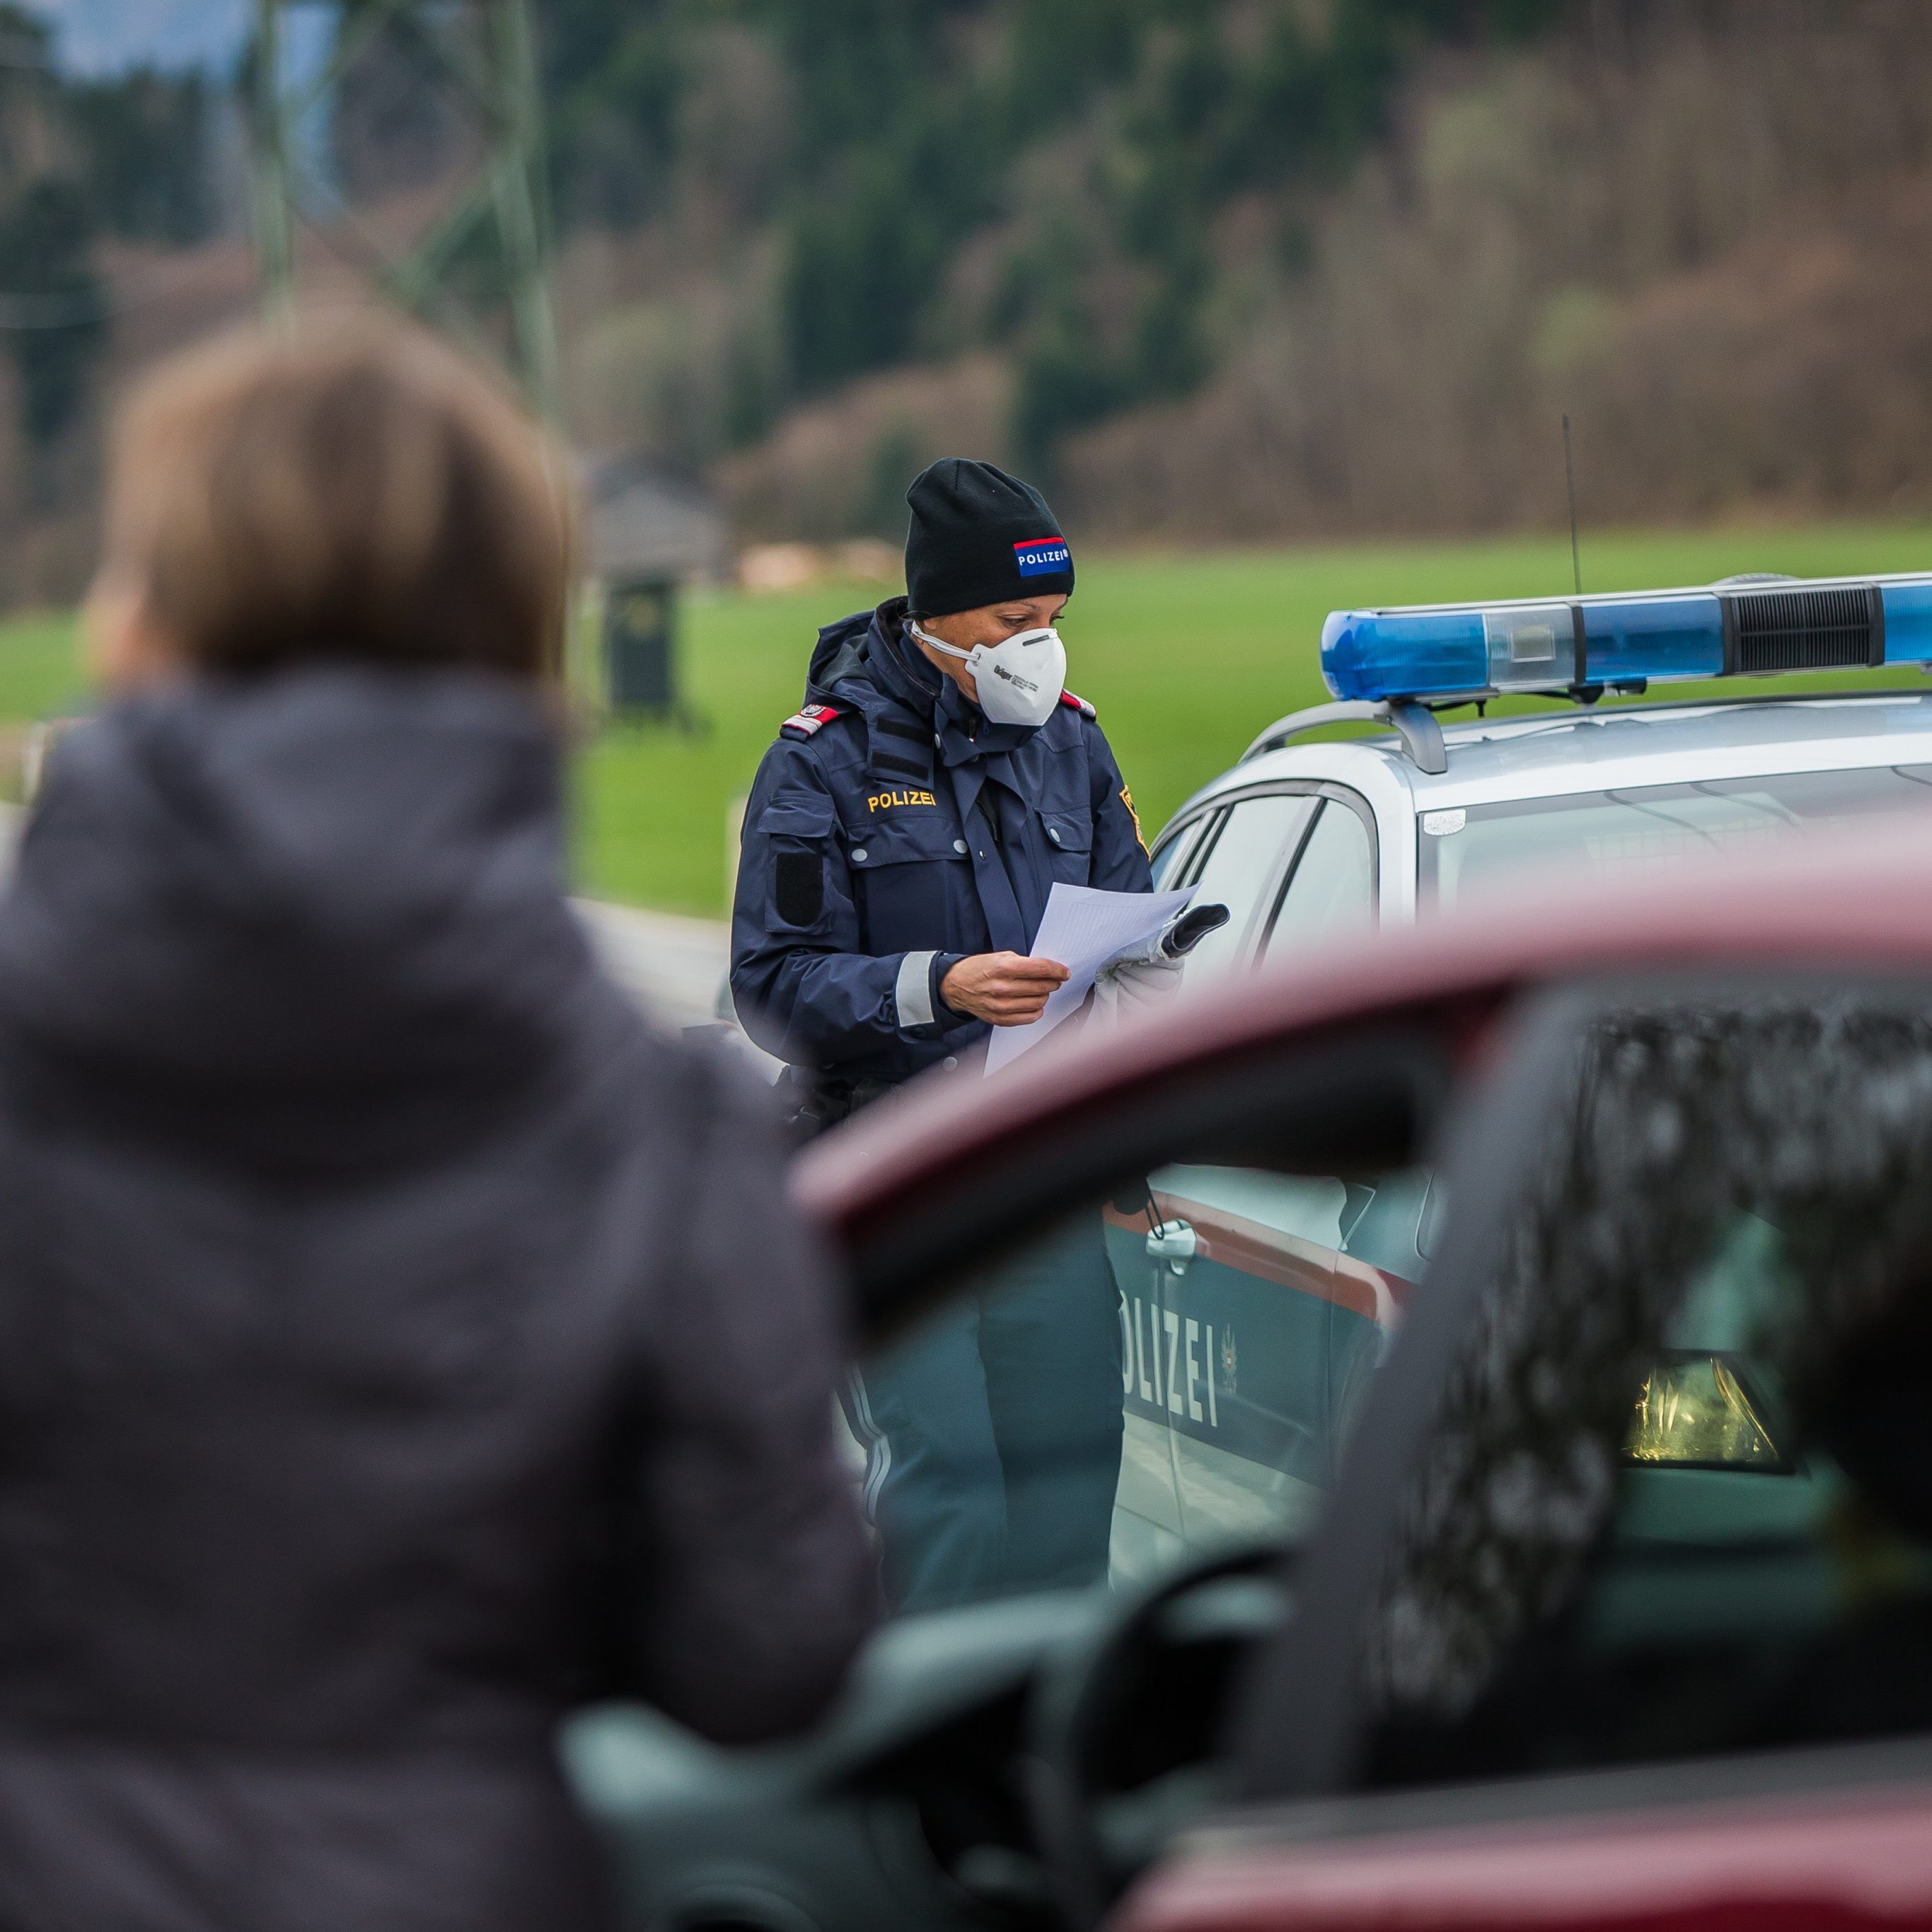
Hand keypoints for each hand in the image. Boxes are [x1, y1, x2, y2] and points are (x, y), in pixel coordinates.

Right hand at [940, 952, 1069, 1026]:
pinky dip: (1036, 1010)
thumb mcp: (999, 956)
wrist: (955, 986)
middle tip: (1054, 979)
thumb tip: (1046, 969)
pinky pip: (1029, 1017)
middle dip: (1053, 982)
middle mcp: (1002, 988)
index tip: (1064, 972)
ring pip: (1038, 1003)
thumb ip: (1023, 962)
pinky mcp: (1000, 1019)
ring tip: (1040, 990)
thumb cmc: (978, 970)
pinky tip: (1033, 1003)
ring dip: (1044, 996)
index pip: (1040, 968)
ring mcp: (1001, 1006)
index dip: (1057, 970)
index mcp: (1002, 968)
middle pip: (1042, 986)